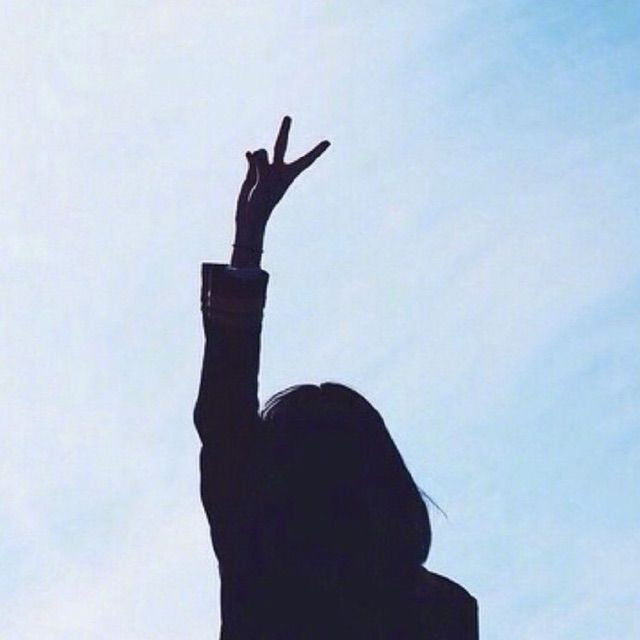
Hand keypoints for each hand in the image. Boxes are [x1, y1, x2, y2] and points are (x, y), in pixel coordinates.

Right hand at [234, 115, 329, 246]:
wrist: (249, 219)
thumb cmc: (261, 205)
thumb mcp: (264, 183)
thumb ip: (262, 164)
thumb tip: (257, 150)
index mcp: (288, 175)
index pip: (305, 160)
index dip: (316, 151)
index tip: (328, 142)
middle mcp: (278, 170)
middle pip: (281, 145)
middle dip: (284, 131)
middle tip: (288, 116)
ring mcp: (265, 171)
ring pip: (262, 152)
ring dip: (258, 156)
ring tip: (255, 169)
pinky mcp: (252, 173)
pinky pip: (252, 158)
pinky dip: (249, 156)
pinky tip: (246, 154)